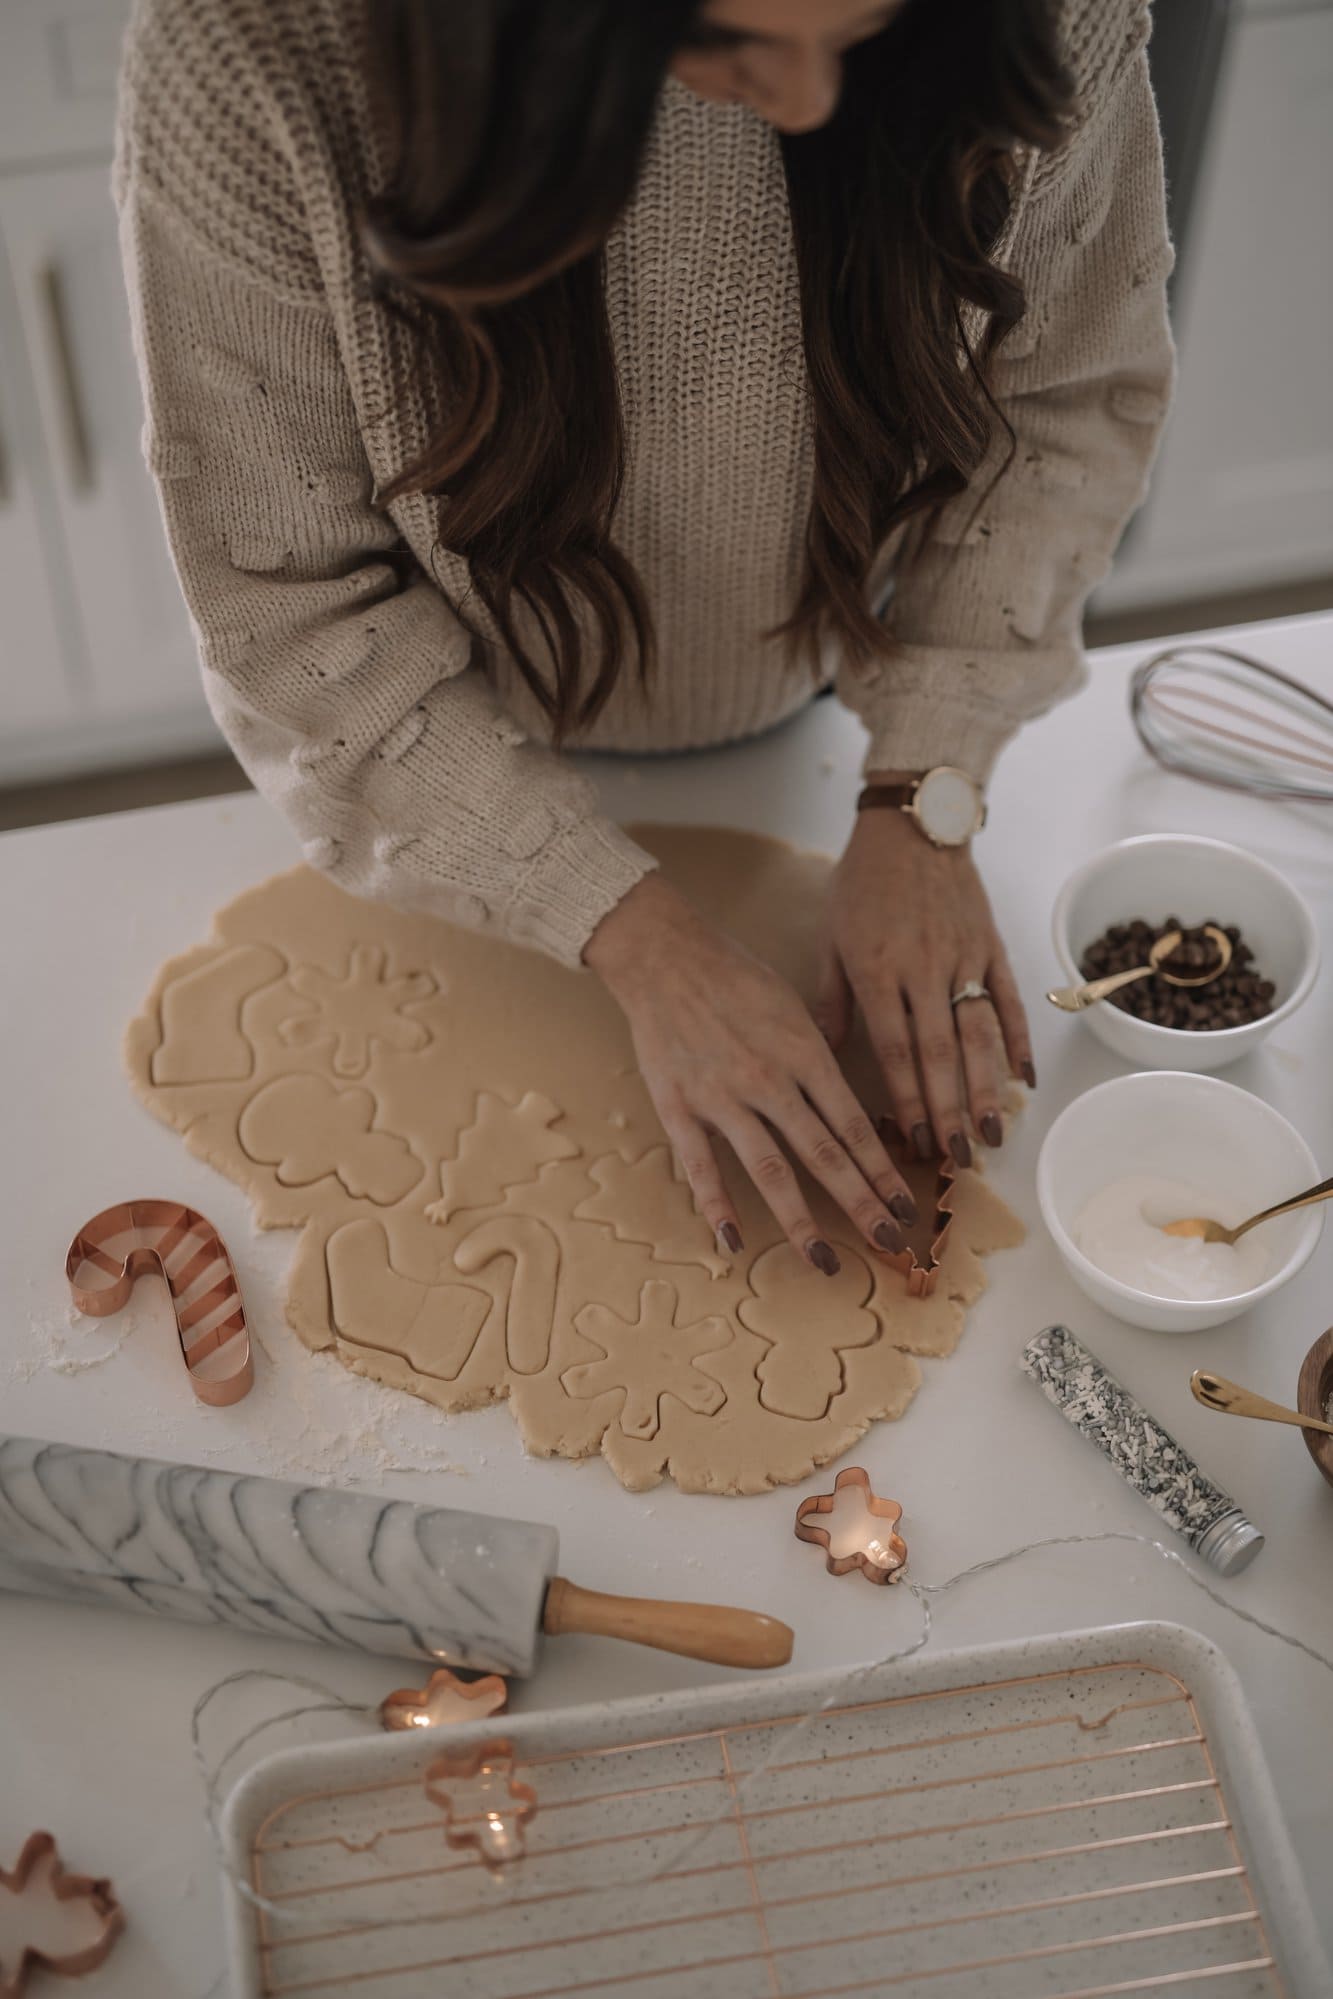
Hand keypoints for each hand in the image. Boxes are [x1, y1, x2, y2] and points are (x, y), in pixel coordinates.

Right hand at [584, 873, 918, 1269]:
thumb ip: (820, 1054)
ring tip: (824, 1261)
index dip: (883, 1172)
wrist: (663, 955)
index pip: (854, 1126)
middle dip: (862, 1204)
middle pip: (824, 1155)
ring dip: (800, 1221)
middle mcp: (770, 1080)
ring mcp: (722, 1097)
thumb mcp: (793, 1004)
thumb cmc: (733, 975)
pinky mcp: (679, 1106)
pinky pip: (700, 1166)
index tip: (907, 1206)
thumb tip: (848, 1098)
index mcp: (804, 1053)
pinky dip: (717, 1206)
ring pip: (770, 1170)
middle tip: (889, 1244)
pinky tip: (733, 1242)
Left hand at [817, 804, 1033, 1164]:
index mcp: (876, 971)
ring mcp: (962, 958)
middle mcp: (922, 970)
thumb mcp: (831, 937)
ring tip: (992, 1134)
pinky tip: (1023, 1081)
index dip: (907, 1100)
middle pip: (940, 1054)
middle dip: (949, 1111)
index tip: (915, 1143)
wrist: (913, 825)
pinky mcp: (991, 946)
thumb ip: (832, 998)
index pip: (894, 1050)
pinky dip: (1019, 1041)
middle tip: (959, 1159)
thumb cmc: (862, 883)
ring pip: (978, 1035)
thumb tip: (825, 1052)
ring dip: (986, 1089)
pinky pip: (1008, 1000)